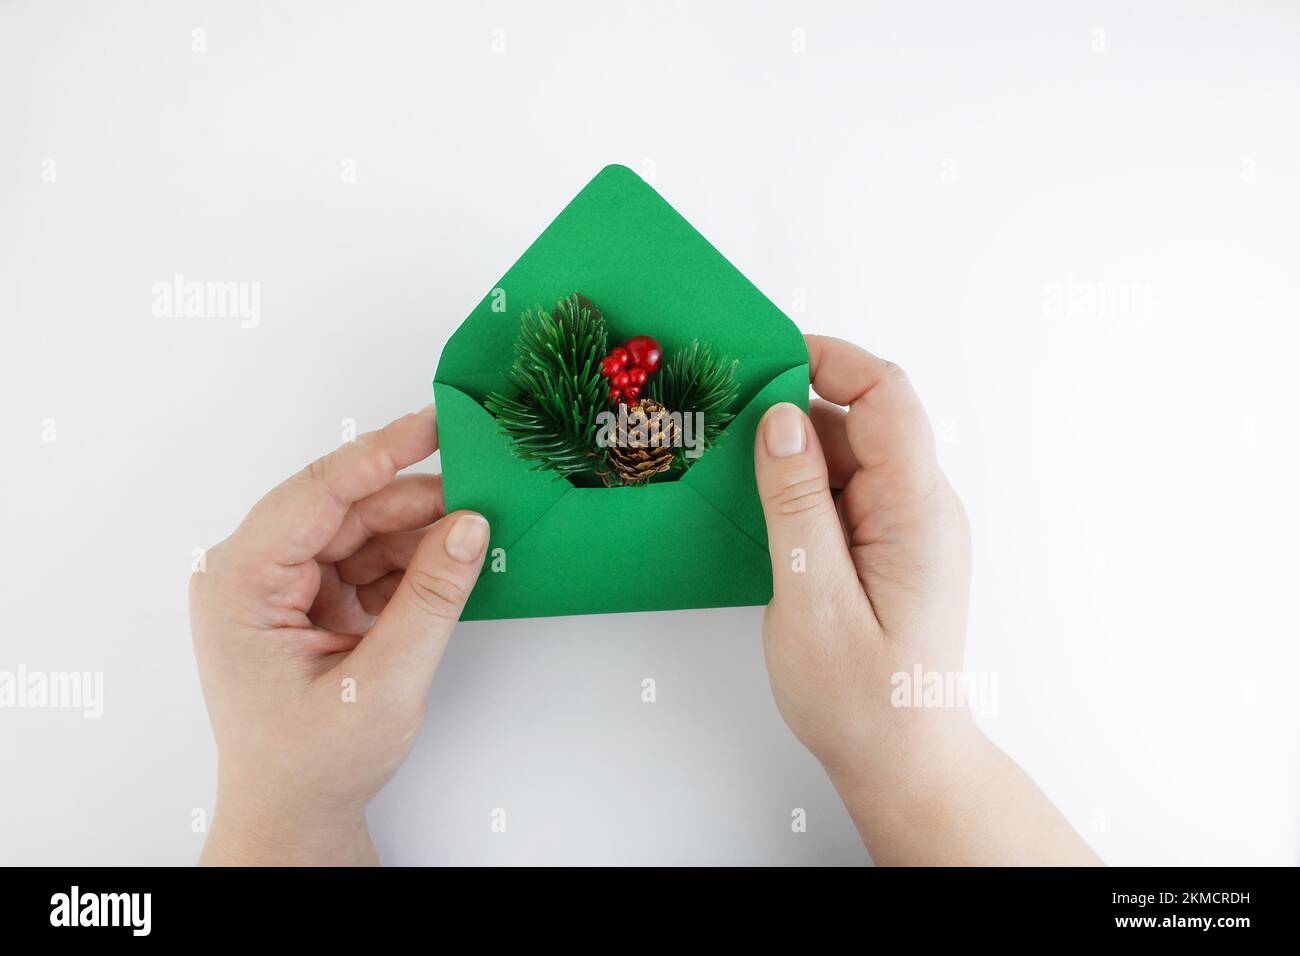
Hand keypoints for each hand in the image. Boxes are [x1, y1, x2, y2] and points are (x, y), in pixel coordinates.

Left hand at [190, 406, 488, 864]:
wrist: (294, 816)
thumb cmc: (313, 764)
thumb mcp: (382, 684)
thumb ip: (431, 599)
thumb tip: (469, 526)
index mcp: (241, 584)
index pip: (316, 494)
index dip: (380, 454)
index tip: (435, 424)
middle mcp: (250, 574)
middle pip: (343, 509)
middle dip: (413, 501)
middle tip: (481, 488)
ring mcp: (277, 587)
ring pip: (358, 531)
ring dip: (416, 533)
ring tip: (474, 531)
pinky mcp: (304, 601)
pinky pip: (363, 560)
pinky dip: (407, 564)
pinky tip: (447, 567)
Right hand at [754, 335, 1097, 863]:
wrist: (903, 760)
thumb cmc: (862, 698)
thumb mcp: (812, 598)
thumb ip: (796, 504)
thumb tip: (779, 420)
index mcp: (916, 511)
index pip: (886, 396)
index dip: (829, 360)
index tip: (765, 357)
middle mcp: (922, 507)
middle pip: (860, 421)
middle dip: (793, 412)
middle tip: (723, 425)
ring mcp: (908, 526)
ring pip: (848, 456)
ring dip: (792, 456)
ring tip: (731, 478)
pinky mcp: (889, 546)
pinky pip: (845, 492)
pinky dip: (801, 489)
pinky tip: (760, 514)